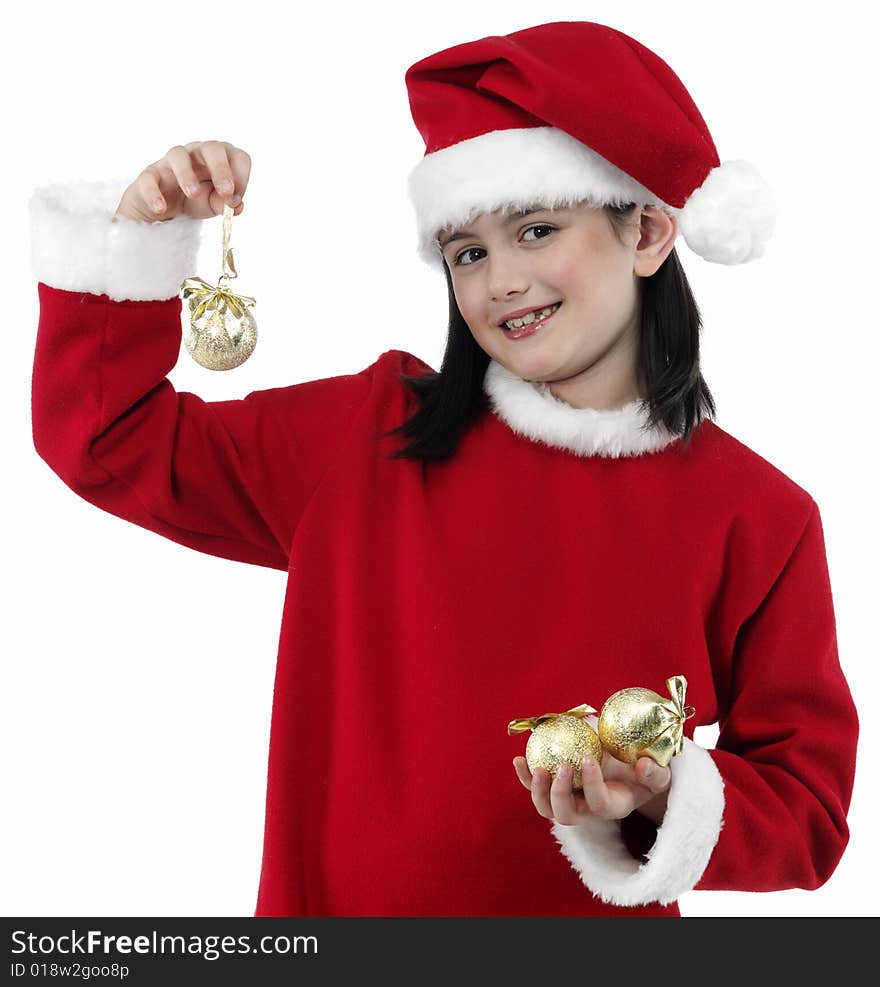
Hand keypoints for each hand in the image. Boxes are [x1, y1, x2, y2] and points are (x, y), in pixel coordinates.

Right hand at [114, 140, 250, 222]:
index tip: (235, 198)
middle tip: (225, 192)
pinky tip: (161, 208)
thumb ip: (225, 205)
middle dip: (221, 169)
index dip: (241, 176)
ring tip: (193, 194)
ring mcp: (172, 161)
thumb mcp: (214, 204)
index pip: (238, 157)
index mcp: (220, 159)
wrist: (166, 209)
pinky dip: (154, 192)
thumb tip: (236, 206)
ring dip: (187, 174)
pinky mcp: (151, 174)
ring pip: (178, 155)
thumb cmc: (197, 199)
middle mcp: (197, 153)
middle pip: (211, 148)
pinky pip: (150, 178)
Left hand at [513, 751, 670, 824]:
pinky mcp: (557, 791)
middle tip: (562, 766)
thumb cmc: (645, 774)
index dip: (592, 785)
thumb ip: (655, 772)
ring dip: (538, 790)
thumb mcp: (658, 774)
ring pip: (548, 810)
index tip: (589, 758)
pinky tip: (518, 759)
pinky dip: (526, 777)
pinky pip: (537, 790)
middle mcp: (588, 811)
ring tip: (535, 767)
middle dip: (560, 794)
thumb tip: (642, 766)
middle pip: (567, 816)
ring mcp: (571, 803)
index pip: (599, 804)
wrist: (631, 774)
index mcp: (613, 807)